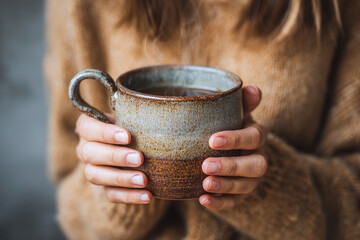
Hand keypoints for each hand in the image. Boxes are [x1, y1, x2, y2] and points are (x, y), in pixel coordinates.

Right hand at [75, 114, 151, 203]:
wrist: (133, 145)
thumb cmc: (132, 126)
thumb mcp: (131, 116)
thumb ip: (136, 114)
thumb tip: (157, 112)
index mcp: (88, 127)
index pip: (88, 128)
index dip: (105, 133)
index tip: (127, 136)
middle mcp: (85, 149)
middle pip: (90, 154)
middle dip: (115, 156)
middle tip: (139, 158)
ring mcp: (92, 170)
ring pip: (97, 176)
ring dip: (121, 178)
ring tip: (143, 180)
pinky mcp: (104, 187)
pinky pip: (111, 194)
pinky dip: (130, 196)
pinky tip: (147, 195)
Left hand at [200, 85, 267, 209]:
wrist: (229, 149)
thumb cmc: (229, 126)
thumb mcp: (235, 113)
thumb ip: (243, 102)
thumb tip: (253, 89)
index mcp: (256, 136)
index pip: (254, 137)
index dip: (236, 139)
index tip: (213, 140)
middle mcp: (258, 158)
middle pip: (254, 165)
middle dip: (231, 166)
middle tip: (206, 166)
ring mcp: (250, 179)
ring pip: (246, 186)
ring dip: (226, 186)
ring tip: (205, 184)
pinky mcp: (240, 194)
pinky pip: (234, 202)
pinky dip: (220, 203)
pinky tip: (203, 200)